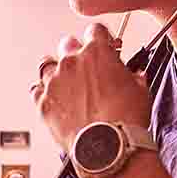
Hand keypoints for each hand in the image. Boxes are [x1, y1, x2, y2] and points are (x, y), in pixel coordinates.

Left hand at [29, 22, 152, 153]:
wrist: (109, 147)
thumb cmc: (126, 120)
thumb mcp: (140, 89)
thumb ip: (132, 75)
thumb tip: (132, 76)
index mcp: (97, 52)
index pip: (95, 30)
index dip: (101, 38)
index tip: (104, 46)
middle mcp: (71, 62)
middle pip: (67, 44)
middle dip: (77, 52)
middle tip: (85, 66)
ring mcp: (54, 82)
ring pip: (47, 65)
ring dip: (56, 70)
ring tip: (66, 82)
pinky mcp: (43, 103)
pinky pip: (36, 90)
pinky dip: (44, 92)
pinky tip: (55, 99)